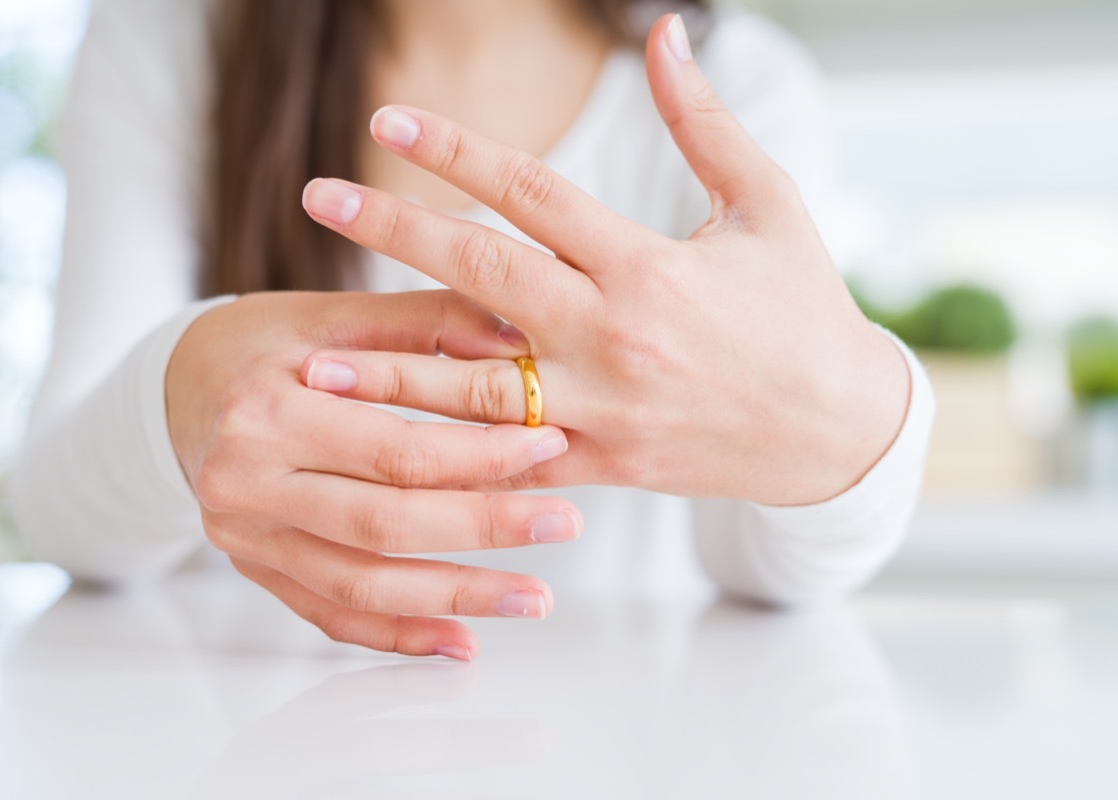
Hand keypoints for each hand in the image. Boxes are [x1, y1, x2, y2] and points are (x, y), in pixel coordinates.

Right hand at [166, 291, 580, 659]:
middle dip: (486, 529)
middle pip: (384, 525)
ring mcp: (247, 538)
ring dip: (456, 597)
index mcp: (268, 410)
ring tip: (536, 597)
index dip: (479, 455)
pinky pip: (331, 616)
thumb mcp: (337, 314)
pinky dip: (399, 634)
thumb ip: (429, 321)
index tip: (549, 446)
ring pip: (363, 586)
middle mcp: (248, 484)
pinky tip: (461, 640)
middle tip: (565, 522)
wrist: (177, 387)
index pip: (394, 449)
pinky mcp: (257, 570)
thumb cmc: (267, 342)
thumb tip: (522, 337)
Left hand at [300, 14, 909, 505]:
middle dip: (393, 233)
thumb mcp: (767, 205)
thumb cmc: (803, 310)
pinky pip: (511, 464)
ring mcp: (604, 408)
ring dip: (391, 371)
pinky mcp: (603, 466)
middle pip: (484, 274)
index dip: (454, 150)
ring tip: (313, 357)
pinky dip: (450, 454)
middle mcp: (615, 335)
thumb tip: (668, 34)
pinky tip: (388, 441)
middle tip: (317, 198)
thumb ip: (705, 123)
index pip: (532, 193)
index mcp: (648, 264)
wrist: (838, 432)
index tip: (387, 120)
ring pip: (477, 388)